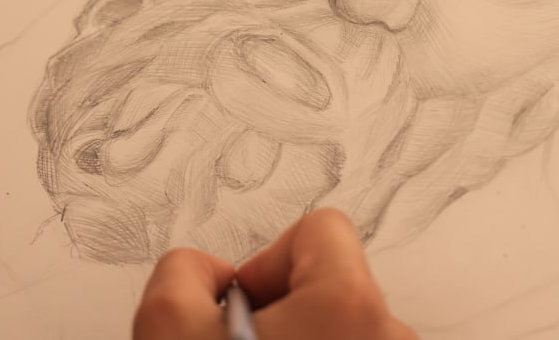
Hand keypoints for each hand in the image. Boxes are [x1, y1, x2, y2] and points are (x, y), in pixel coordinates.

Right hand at [133, 209, 415, 339]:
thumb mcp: (168, 331)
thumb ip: (180, 272)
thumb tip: (200, 272)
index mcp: (350, 304)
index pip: (321, 228)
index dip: (266, 262)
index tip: (237, 309)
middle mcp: (390, 336)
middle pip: (331, 284)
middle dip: (282, 312)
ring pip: (341, 330)